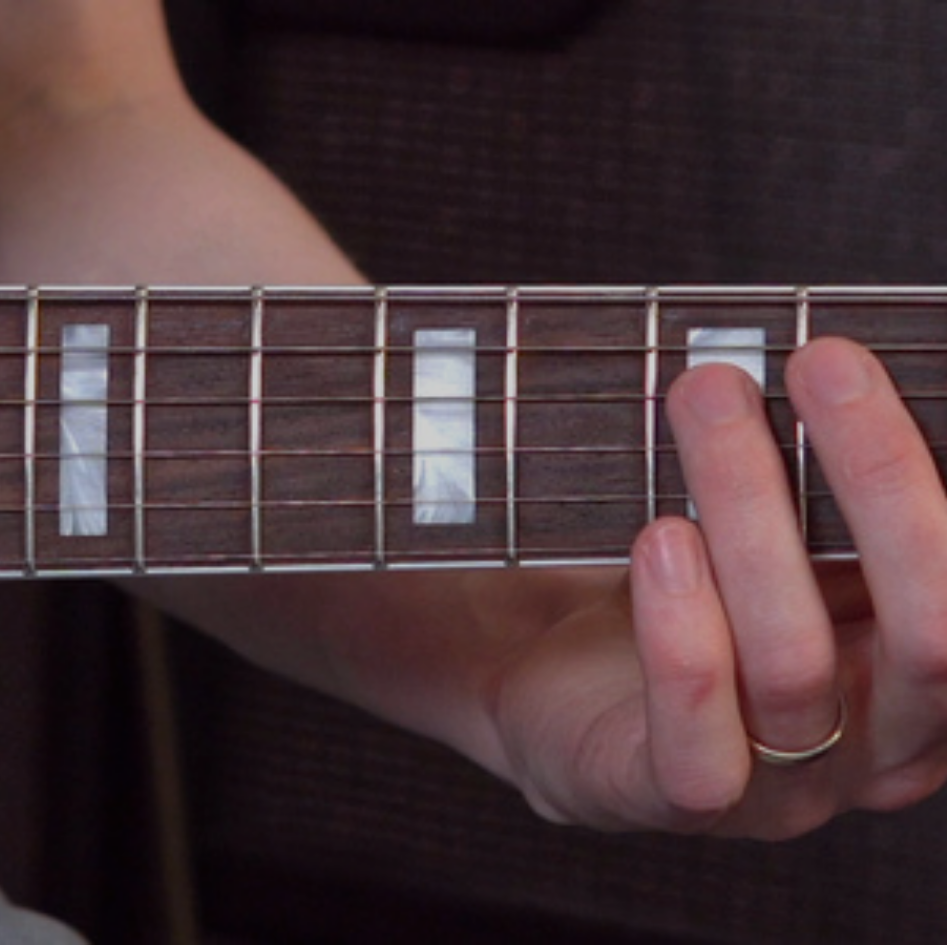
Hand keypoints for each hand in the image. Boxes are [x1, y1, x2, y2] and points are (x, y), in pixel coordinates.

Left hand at [491, 337, 946, 837]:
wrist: (548, 679)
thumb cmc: (683, 590)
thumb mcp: (781, 532)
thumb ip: (833, 484)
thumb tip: (849, 361)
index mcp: (931, 671)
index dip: (943, 485)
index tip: (884, 370)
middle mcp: (886, 744)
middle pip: (930, 624)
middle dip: (879, 475)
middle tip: (820, 361)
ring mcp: (791, 791)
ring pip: (797, 661)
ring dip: (752, 517)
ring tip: (706, 408)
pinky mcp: (684, 801)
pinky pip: (700, 742)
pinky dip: (683, 635)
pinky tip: (661, 540)